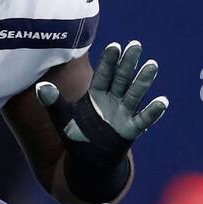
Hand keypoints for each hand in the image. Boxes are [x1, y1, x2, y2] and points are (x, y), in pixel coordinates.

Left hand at [36, 41, 167, 164]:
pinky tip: (162, 101)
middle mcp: (112, 100)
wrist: (88, 159)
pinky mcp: (131, 130)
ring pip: (134, 94)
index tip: (114, 45)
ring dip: (143, 81)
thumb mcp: (62, 119)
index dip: (109, 61)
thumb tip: (40, 86)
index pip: (103, 75)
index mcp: (96, 94)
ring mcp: (123, 113)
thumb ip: (53, 102)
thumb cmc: (76, 135)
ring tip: (152, 65)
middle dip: (128, 63)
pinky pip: (143, 119)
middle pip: (121, 79)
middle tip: (136, 44)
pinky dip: (152, 112)